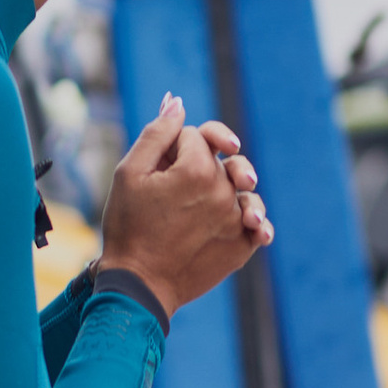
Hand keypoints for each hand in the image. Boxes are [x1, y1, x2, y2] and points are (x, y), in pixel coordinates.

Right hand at [99, 95, 271, 319]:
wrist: (139, 284)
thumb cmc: (129, 226)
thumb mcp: (129, 172)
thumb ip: (157, 133)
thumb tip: (177, 103)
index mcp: (197, 168)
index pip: (196, 138)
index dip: (175, 145)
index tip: (161, 162)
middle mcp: (223, 192)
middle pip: (225, 160)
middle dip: (212, 157)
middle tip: (212, 160)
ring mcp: (236, 221)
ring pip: (247, 191)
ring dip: (242, 185)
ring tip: (240, 186)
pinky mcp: (243, 247)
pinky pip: (258, 226)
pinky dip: (257, 222)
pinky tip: (252, 222)